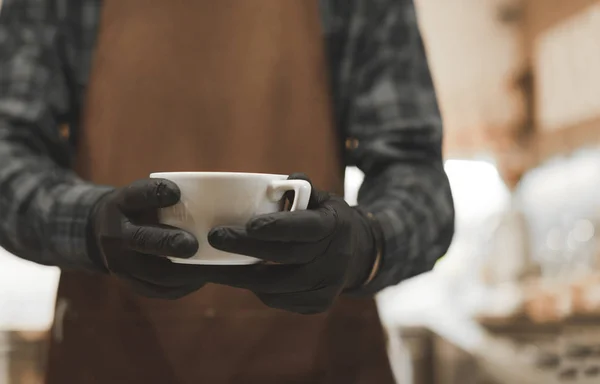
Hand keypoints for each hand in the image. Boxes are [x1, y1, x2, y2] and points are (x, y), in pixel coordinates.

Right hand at [88, 178, 205, 298]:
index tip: (175, 192)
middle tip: (192, 244)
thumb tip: (212, 193)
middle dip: (168, 242)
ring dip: (185, 271)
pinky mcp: (132, 284)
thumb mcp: (144, 194)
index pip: (135, 196)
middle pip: (142, 240)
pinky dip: (184, 285)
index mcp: (120, 205)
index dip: (154, 193)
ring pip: (154, 273)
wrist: (107, 234)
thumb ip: (167, 193)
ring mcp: (120, 264)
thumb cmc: (140, 209)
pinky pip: (160, 289)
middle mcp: (115, 236)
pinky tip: (203, 278)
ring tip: (210, 267)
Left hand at [206, 174, 377, 313]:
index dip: (278, 227)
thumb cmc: (327, 219)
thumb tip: (271, 184)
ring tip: (212, 264)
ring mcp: (327, 285)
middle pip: (284, 257)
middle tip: (215, 238)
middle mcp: (335, 258)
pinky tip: (238, 276)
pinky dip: (256, 288)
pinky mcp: (317, 304)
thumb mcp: (322, 198)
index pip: (306, 228)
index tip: (249, 224)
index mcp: (335, 226)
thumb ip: (299, 189)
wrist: (358, 254)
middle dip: (245, 248)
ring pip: (276, 286)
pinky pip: (279, 300)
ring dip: (240, 275)